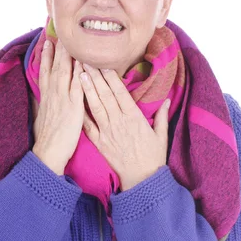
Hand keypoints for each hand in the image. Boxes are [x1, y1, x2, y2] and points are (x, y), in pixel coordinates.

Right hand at [32, 39, 84, 174]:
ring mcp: (62, 98)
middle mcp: (53, 94)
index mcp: (46, 97)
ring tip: (70, 39)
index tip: (47, 43)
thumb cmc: (47, 138)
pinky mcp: (73, 106)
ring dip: (67, 55)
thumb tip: (46, 97)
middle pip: (55, 66)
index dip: (46, 57)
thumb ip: (47, 104)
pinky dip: (80, 72)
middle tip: (59, 33)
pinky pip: (77, 85)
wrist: (48, 152)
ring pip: (65, 72)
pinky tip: (83, 61)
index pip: (45, 72)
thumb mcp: (43, 117)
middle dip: (57, 49)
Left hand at [79, 63, 170, 190]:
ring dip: (86, 89)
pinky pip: (88, 125)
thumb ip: (161, 116)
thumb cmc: (153, 158)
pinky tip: (74, 100)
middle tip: (85, 60)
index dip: (111, 77)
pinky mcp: (99, 142)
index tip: (104, 63)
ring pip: (95, 106)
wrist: (142, 180)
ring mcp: (107, 132)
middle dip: (95, 76)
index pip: (120, 93)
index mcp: (134, 118)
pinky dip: (80, 112)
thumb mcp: (161, 136)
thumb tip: (166, 99)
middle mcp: (119, 122)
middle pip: (105, 95)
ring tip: (78, 73)